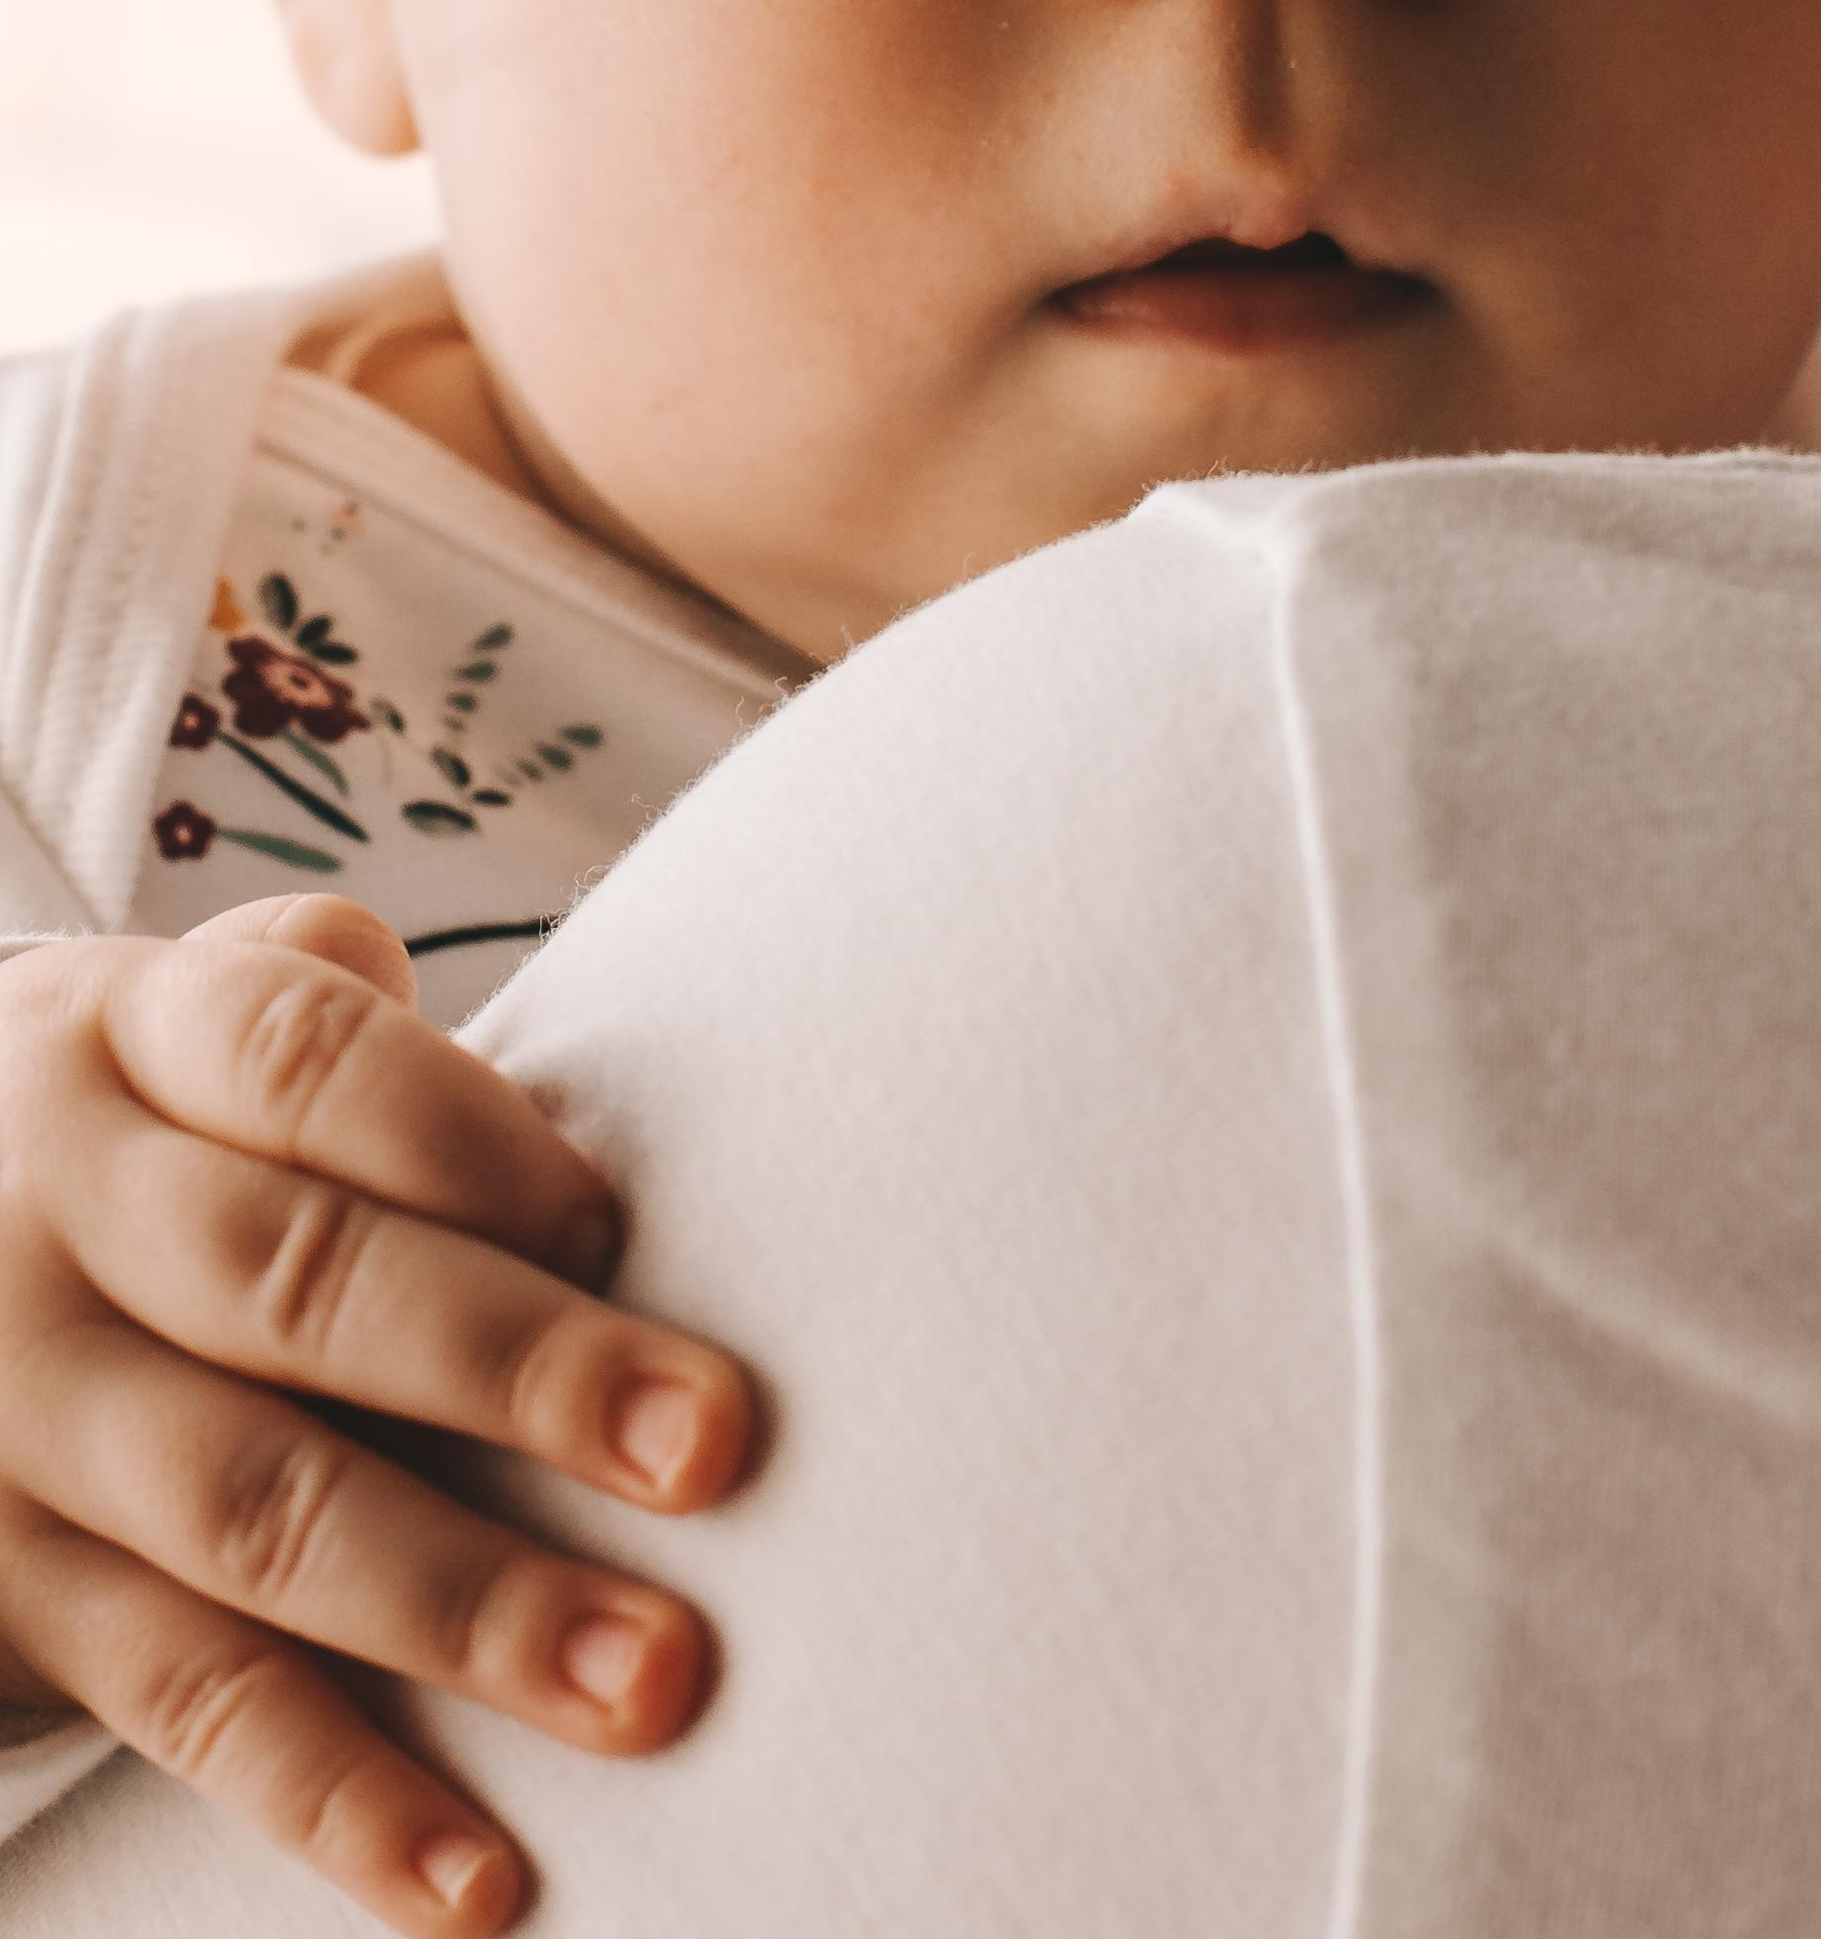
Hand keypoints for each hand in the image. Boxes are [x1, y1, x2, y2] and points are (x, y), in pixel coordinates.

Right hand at [0, 895, 751, 1934]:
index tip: (612, 1222)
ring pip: (256, 1511)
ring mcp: (22, 1422)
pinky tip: (476, 1879)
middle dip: (515, 1368)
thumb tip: (544, 1109)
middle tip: (707, 1446)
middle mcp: (57, 1223)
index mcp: (127, 1040)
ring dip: (466, 1607)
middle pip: (296, 1286)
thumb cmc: (135, 1125)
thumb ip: (338, 1011)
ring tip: (648, 1673)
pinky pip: (182, 1706)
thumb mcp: (177, 1012)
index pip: (301, 1061)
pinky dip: (338, 1799)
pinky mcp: (6, 1605)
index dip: (463, 1137)